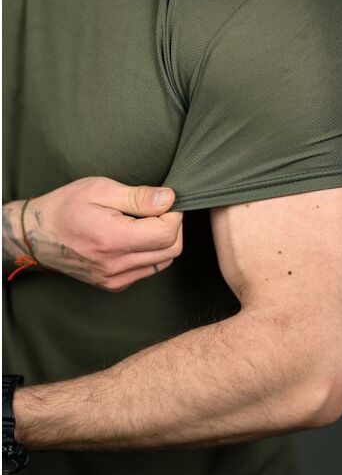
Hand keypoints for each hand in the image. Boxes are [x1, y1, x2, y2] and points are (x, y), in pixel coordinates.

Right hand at [22, 177, 182, 290]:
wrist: (35, 236)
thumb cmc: (65, 207)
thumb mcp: (100, 189)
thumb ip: (138, 197)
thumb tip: (170, 198)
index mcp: (113, 240)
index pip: (167, 234)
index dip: (173, 214)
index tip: (163, 201)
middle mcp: (116, 266)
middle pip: (171, 250)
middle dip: (172, 226)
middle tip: (155, 210)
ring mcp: (116, 279)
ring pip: (164, 261)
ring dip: (163, 240)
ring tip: (142, 223)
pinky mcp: (115, 285)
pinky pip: (149, 269)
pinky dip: (151, 252)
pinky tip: (134, 237)